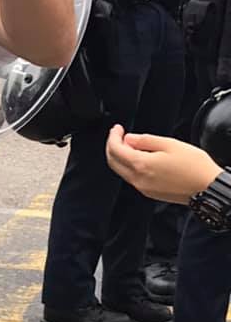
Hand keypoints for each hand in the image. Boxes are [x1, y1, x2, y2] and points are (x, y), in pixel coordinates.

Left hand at [105, 125, 222, 203]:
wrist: (208, 188)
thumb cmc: (194, 166)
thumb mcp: (170, 144)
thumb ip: (145, 140)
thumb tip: (128, 139)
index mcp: (141, 165)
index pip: (115, 150)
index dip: (113, 136)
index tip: (117, 128)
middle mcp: (138, 179)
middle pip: (113, 162)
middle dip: (112, 146)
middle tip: (119, 135)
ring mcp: (143, 188)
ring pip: (122, 171)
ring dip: (121, 157)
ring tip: (131, 144)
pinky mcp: (150, 193)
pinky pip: (132, 178)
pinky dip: (130, 166)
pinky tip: (140, 158)